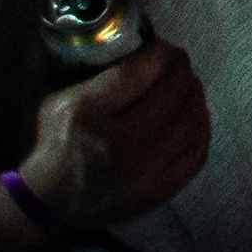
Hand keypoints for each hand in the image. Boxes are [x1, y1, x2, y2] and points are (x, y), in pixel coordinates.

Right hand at [18, 41, 213, 231]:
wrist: (50, 203)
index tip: (162, 48)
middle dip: (181, 71)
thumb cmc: (56, 144)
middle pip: (173, 94)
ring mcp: (144, 175)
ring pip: (192, 121)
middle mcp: (120, 147)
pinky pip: (197, 152)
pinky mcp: (158, 192)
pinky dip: (200, 128)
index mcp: (88, 117)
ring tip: (186, 87)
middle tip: (177, 64)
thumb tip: (151, 51)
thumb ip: (106, 75)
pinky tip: (193, 117)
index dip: (159, 53)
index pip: (140, 72)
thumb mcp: (64, 100)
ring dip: (194, 96)